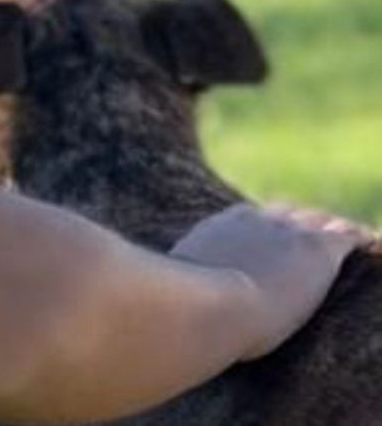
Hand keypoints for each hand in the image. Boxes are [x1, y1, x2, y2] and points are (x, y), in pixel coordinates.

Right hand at [170, 203, 373, 360]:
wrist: (207, 309)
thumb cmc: (186, 312)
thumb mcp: (176, 288)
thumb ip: (179, 283)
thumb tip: (165, 300)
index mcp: (221, 227)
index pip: (250, 220)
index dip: (264, 231)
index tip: (270, 243)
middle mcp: (255, 221)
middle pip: (287, 214)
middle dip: (300, 224)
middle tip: (313, 237)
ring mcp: (288, 233)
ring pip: (319, 222)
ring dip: (332, 230)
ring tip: (350, 238)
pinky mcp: (317, 250)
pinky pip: (349, 237)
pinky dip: (364, 240)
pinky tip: (376, 246)